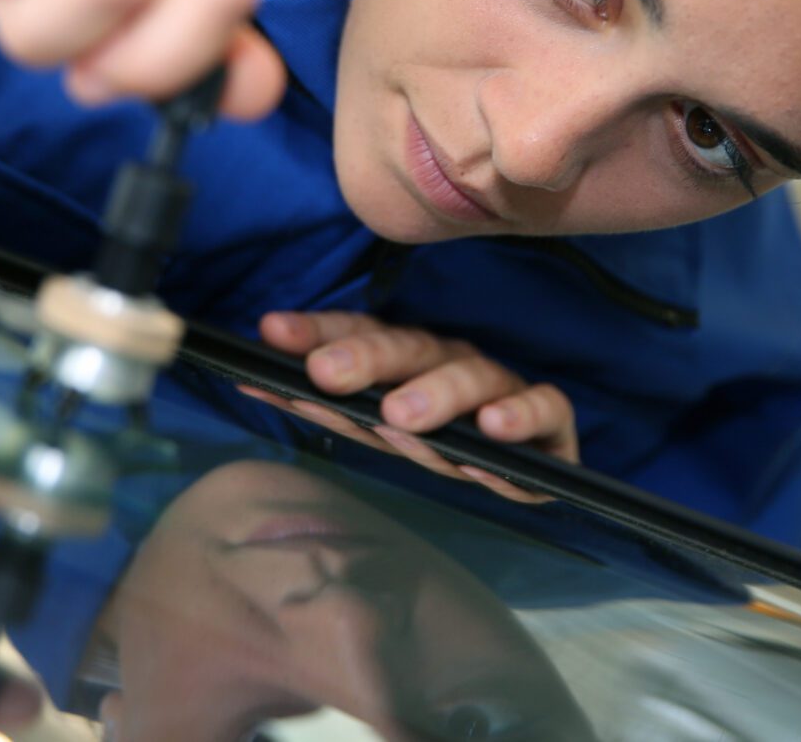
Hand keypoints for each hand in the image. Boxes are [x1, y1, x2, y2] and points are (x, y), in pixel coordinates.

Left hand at [249, 311, 577, 504]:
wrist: (530, 468)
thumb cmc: (442, 440)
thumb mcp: (377, 425)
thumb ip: (323, 404)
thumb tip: (248, 382)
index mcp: (409, 359)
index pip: (360, 333)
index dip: (316, 332)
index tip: (271, 333)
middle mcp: (453, 364)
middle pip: (410, 351)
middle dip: (365, 360)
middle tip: (326, 376)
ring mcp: (503, 390)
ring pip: (472, 379)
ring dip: (436, 395)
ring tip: (402, 417)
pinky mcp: (551, 425)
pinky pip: (543, 410)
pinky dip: (520, 418)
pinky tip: (491, 431)